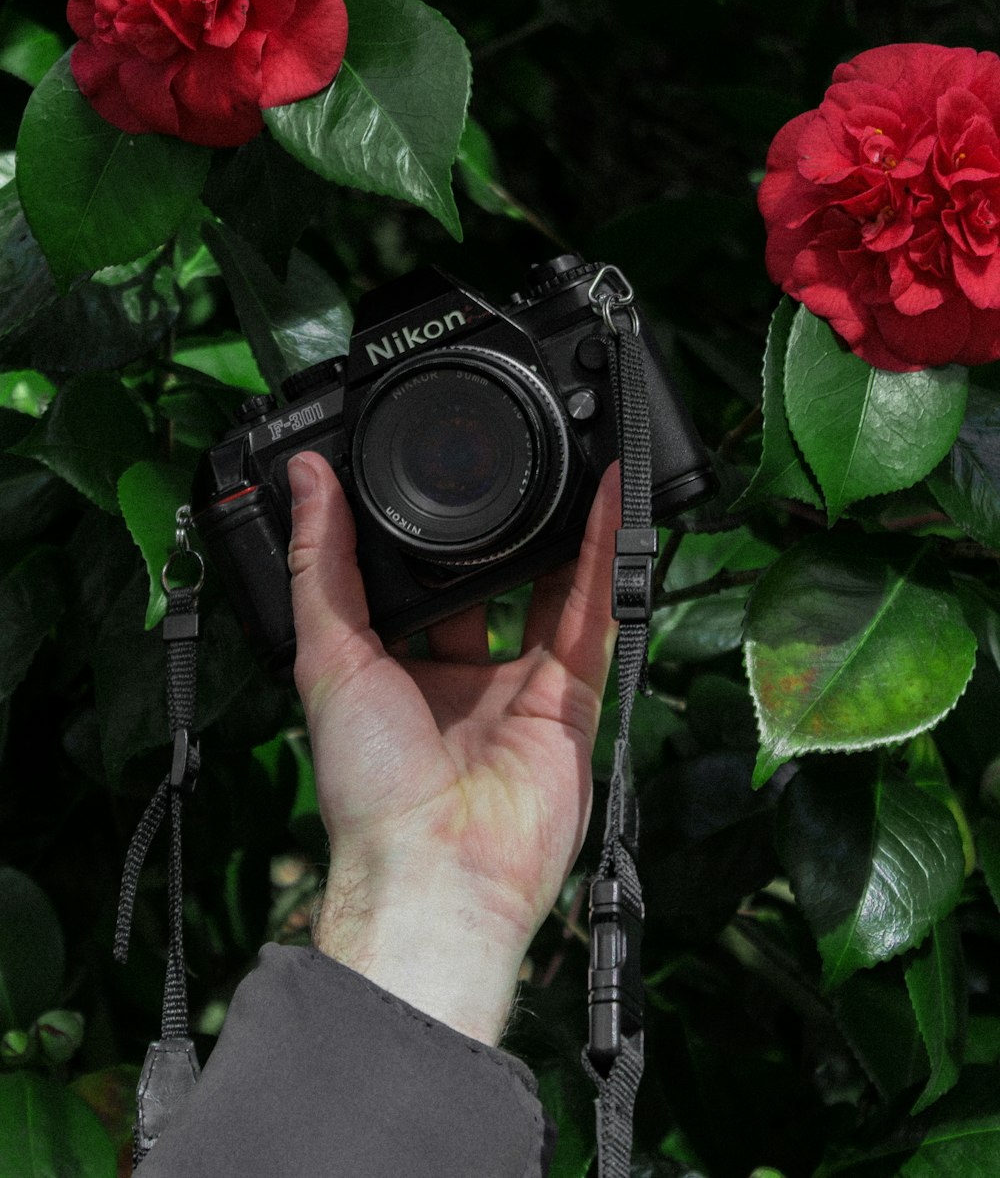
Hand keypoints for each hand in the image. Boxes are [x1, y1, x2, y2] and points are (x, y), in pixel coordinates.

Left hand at [286, 451, 619, 1043]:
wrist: (437, 865)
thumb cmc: (369, 783)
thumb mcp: (326, 655)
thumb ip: (320, 565)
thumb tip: (306, 479)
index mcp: (396, 669)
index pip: (416, 584)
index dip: (423, 532)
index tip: (426, 474)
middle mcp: (460, 677)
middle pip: (486, 584)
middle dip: (495, 530)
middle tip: (498, 462)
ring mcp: (519, 687)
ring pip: (548, 589)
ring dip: (560, 527)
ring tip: (565, 457)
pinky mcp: (572, 699)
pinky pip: (593, 613)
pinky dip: (603, 552)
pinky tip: (607, 495)